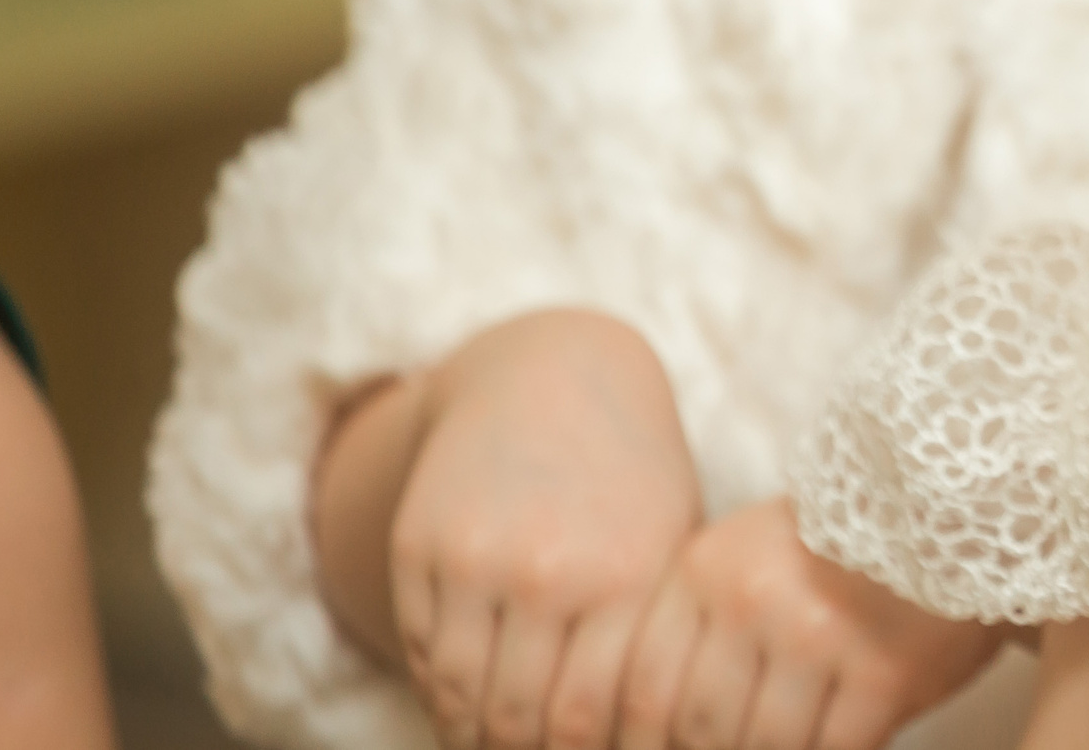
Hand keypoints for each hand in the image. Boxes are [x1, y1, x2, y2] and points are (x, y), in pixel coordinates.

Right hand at [385, 310, 702, 749]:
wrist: (551, 376)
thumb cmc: (631, 479)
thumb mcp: (669, 547)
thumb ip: (657, 643)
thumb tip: (645, 735)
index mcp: (630, 576)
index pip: (586, 721)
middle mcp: (550, 569)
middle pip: (518, 719)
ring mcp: (477, 557)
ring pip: (458, 695)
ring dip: (471, 736)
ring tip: (493, 746)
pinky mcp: (419, 544)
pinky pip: (422, 649)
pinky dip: (439, 690)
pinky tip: (462, 703)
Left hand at [618, 498, 1008, 749]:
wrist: (952, 504)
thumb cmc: (838, 547)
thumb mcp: (746, 558)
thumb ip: (697, 629)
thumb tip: (657, 731)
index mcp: (707, 569)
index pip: (644, 690)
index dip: (645, 741)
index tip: (664, 748)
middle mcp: (753, 600)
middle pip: (699, 730)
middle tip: (737, 737)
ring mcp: (819, 636)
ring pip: (764, 747)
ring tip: (793, 728)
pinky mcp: (883, 671)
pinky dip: (832, 749)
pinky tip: (843, 728)